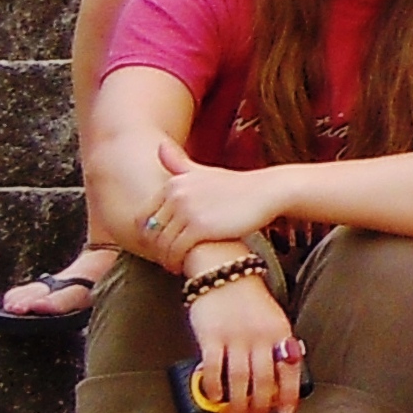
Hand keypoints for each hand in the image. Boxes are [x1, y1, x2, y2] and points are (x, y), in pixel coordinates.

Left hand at [145, 148, 288, 258]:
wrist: (268, 193)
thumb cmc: (237, 186)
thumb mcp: (204, 172)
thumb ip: (179, 163)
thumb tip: (159, 145)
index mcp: (172, 183)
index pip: (143, 217)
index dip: (148, 236)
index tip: (161, 246)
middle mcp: (176, 194)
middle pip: (151, 232)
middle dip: (156, 250)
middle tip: (167, 259)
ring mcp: (187, 211)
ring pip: (163, 244)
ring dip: (166, 259)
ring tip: (175, 265)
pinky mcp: (200, 227)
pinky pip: (177, 250)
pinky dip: (176, 262)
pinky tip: (184, 267)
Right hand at [188, 273, 302, 412]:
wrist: (225, 273)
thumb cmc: (252, 302)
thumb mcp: (275, 320)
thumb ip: (278, 344)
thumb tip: (281, 377)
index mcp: (281, 333)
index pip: (290, 370)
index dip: (289, 394)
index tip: (285, 412)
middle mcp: (260, 337)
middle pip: (263, 380)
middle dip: (260, 405)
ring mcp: (235, 337)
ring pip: (239, 380)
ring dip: (237, 403)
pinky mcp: (210, 337)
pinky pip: (213, 368)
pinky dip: (213, 387)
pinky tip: (214, 398)